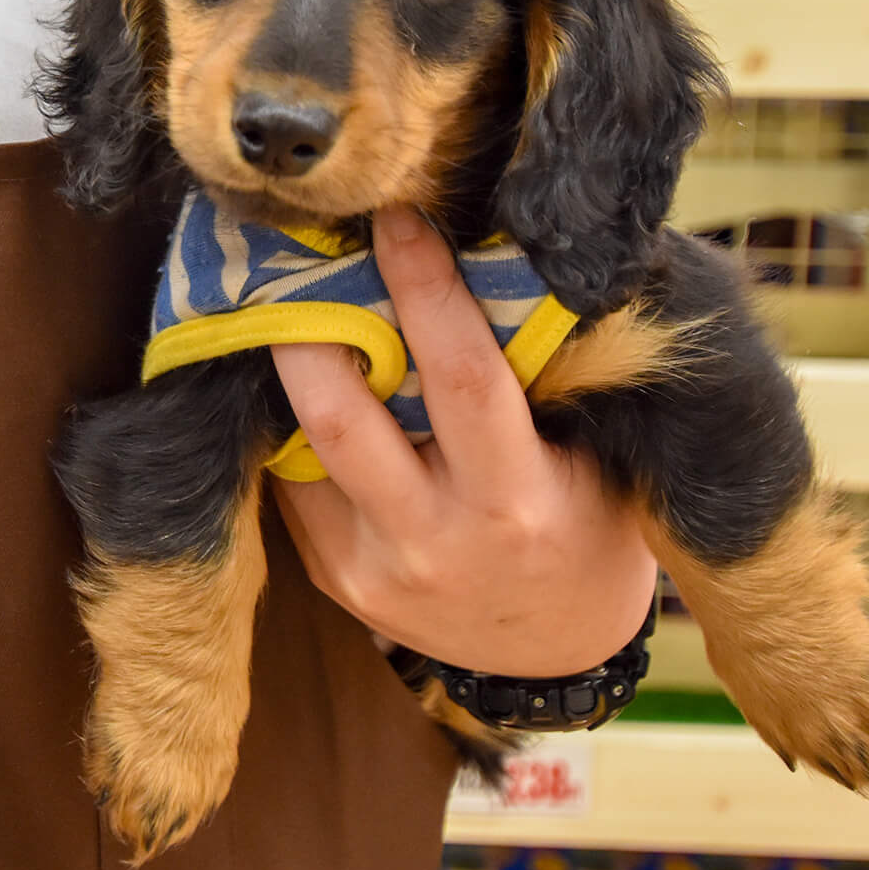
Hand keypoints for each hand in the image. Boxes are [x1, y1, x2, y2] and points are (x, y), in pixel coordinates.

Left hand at [269, 206, 658, 678]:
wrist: (558, 651)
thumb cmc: (587, 526)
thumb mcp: (589, 457)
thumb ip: (539, 380)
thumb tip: (485, 254)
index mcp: (515, 502)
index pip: (460, 377)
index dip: (424, 290)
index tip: (396, 218)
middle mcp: (435, 541)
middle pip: (341, 420)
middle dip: (309, 332)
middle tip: (294, 258)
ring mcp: (373, 569)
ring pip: (302, 450)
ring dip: (286, 373)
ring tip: (279, 300)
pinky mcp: (334, 580)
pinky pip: (295, 485)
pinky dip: (291, 425)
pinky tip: (294, 373)